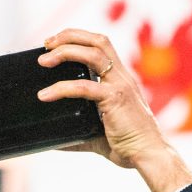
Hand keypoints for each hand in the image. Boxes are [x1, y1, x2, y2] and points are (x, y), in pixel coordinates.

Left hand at [36, 28, 191, 191]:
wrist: (148, 155)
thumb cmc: (126, 145)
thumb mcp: (96, 134)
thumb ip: (77, 132)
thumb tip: (53, 141)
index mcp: (119, 79)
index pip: (101, 45)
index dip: (78, 38)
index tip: (54, 44)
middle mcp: (122, 76)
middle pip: (98, 40)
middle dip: (69, 36)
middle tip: (46, 44)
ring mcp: (120, 85)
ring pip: (93, 54)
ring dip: (65, 52)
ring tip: (43, 61)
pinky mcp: (116, 99)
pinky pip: (85, 87)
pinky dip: (62, 88)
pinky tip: (45, 95)